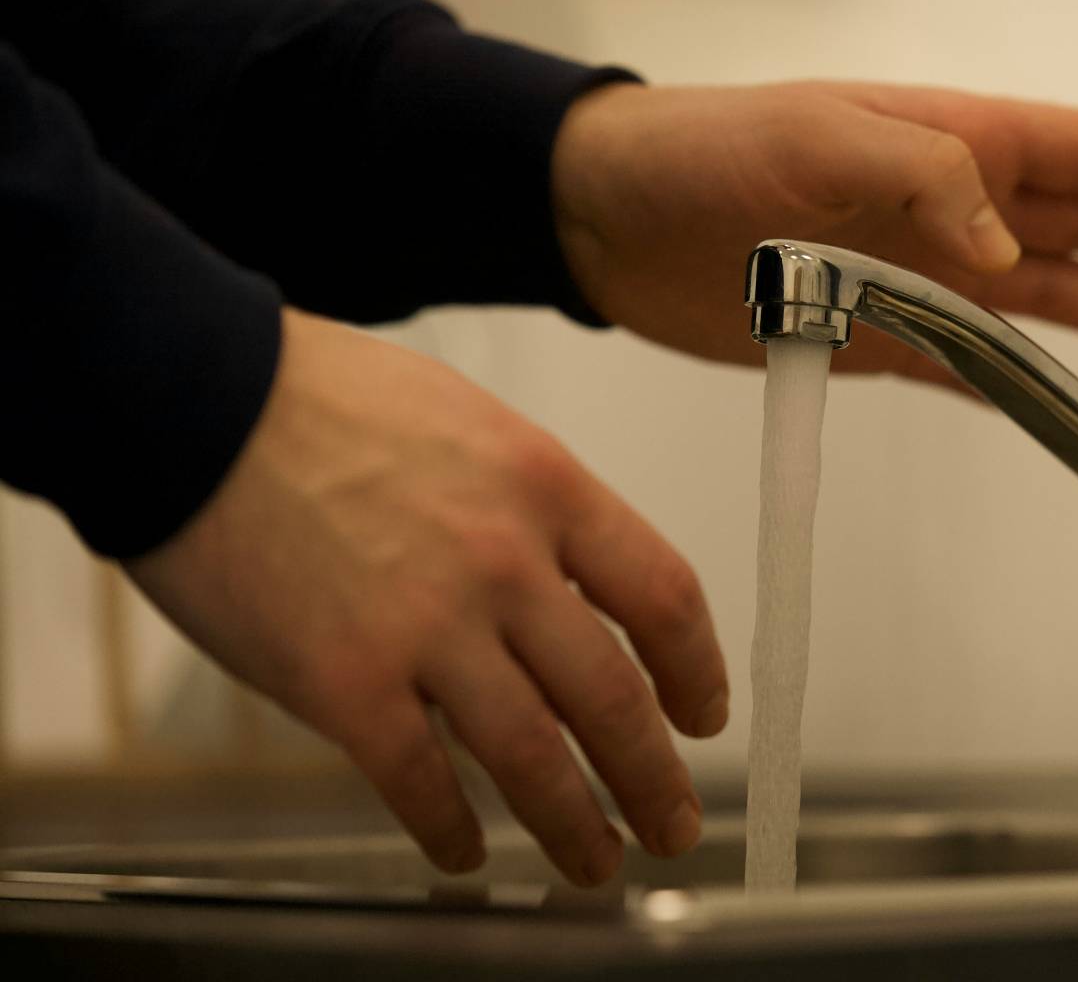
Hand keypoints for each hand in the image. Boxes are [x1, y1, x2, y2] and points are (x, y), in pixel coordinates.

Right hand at [127, 308, 727, 886]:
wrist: (192, 397)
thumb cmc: (321, 400)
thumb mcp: (473, 427)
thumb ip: (533, 510)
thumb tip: (576, 589)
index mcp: (547, 488)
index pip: (664, 597)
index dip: (697, 671)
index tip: (703, 715)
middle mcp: (504, 562)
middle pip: (613, 698)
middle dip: (654, 779)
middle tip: (672, 822)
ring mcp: (425, 627)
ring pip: (533, 758)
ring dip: (575, 826)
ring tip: (596, 862)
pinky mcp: (342, 682)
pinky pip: (419, 783)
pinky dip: (450, 832)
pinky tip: (464, 853)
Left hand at [551, 81, 1077, 385]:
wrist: (607, 219)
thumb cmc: (704, 151)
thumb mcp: (818, 140)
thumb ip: (924, 180)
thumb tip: (1012, 250)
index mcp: (954, 142)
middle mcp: (953, 208)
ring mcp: (921, 274)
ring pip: (1052, 297)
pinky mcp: (875, 336)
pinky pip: (974, 363)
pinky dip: (1027, 379)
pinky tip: (1077, 393)